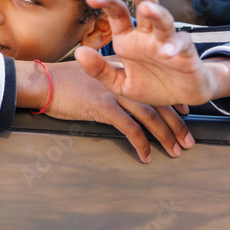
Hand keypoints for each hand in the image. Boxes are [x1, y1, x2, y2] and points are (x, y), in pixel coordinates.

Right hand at [42, 61, 193, 163]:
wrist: (42, 81)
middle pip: (157, 102)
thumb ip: (107, 82)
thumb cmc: (60, 81)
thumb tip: (116, 97)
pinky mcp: (103, 107)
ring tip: (175, 150)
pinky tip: (147, 156)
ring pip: (149, 115)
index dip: (170, 101)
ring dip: (165, 135)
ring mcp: (113, 92)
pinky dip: (141, 144)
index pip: (152, 86)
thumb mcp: (89, 75)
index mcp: (120, 72)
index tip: (183, 112)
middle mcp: (121, 80)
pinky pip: (130, 128)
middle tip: (187, 140)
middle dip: (175, 123)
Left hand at [75, 0, 220, 106]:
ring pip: (163, 19)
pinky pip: (182, 43)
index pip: (117, 14)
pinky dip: (174, 45)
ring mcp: (167, 40)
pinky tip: (166, 51)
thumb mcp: (120, 84)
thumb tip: (79, 52)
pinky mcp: (186, 52)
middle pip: (143, 5)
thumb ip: (100, 70)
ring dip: (156, 13)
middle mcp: (147, 34)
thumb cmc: (151, 85)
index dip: (106, 3)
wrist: (180, 99)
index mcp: (128, 38)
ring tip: (147, 9)